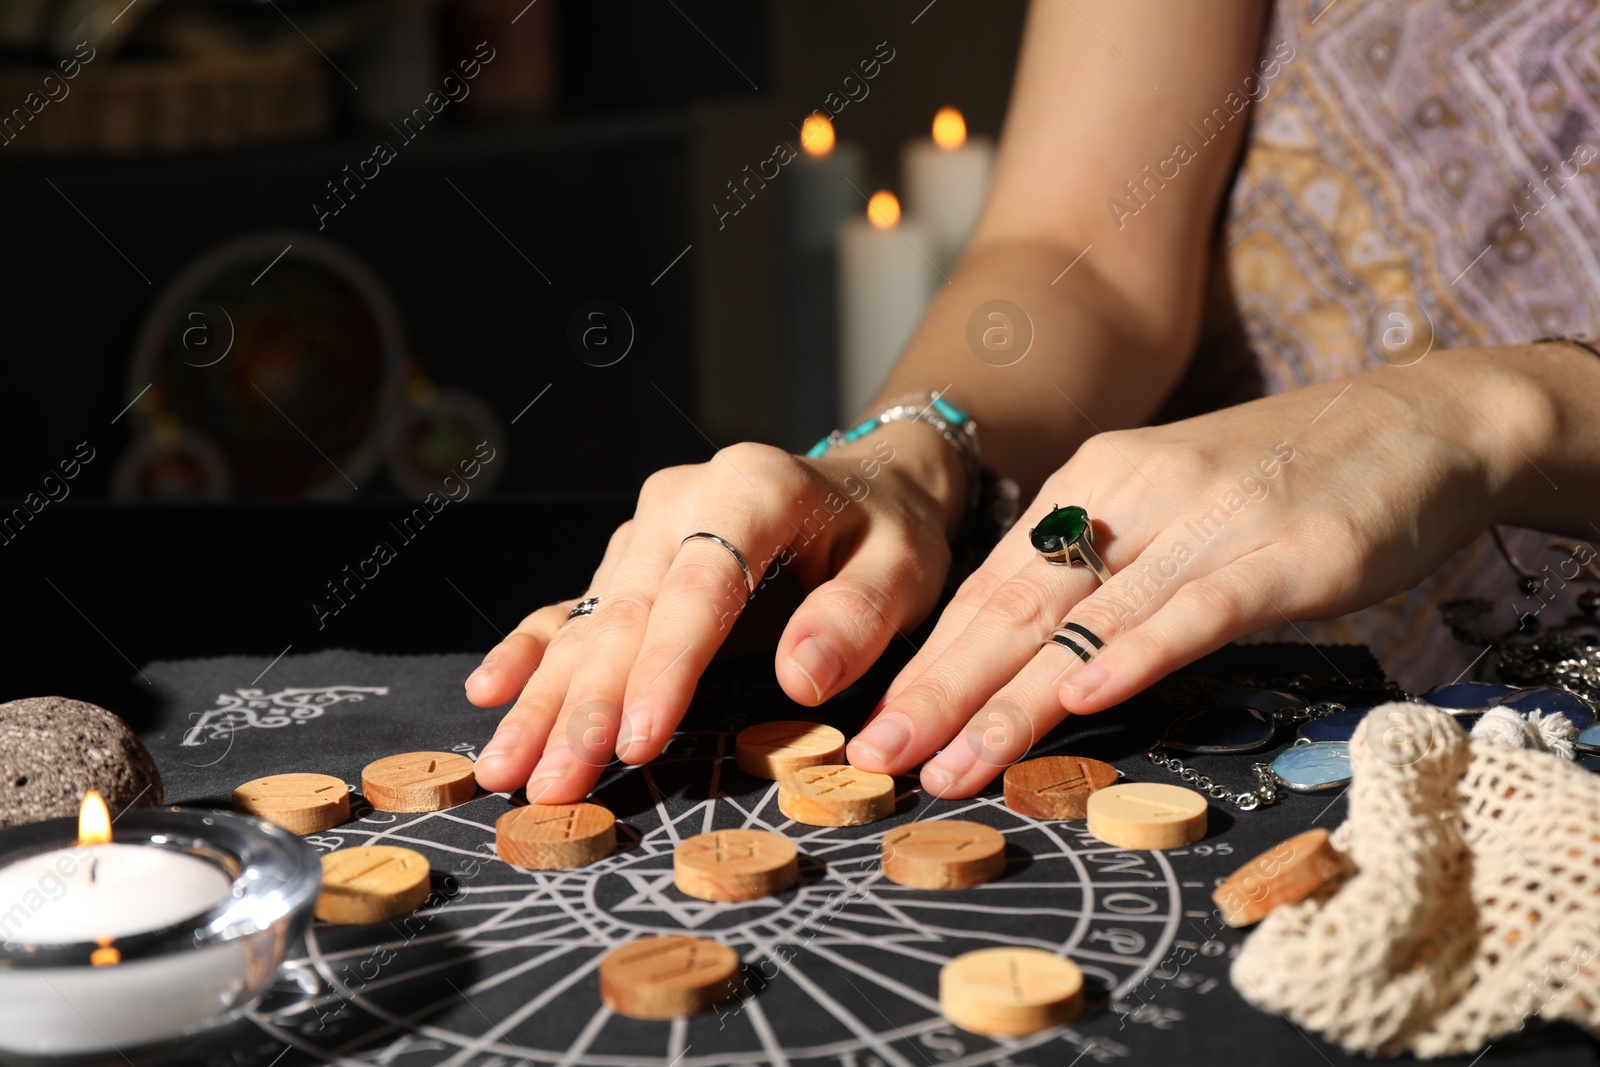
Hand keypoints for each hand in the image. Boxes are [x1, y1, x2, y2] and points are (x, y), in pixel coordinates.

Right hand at [464, 421, 965, 802]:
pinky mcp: (630, 561)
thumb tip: (801, 679)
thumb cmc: (888, 534)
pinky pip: (573, 609)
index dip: (665, 668)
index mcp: (751, 488)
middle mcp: (683, 502)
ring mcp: (646, 531)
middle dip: (583, 706)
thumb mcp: (906, 565)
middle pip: (625, 612)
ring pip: (588, 621)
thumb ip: (859, 616)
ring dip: (545, 699)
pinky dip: (531, 652)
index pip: (699, 587)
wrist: (867, 486)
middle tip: (548, 785)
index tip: (638, 743)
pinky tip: (490, 690)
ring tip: (504, 768)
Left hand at [846, 354, 1538, 797]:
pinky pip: (1193, 611)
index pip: (991, 586)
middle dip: (939, 690)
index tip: (875, 725)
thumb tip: (1026, 654)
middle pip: (1015, 607)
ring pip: (1086, 623)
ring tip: (949, 765)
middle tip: (876, 757)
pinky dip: (1135, 656)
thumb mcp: (1172, 505)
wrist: (1422, 420)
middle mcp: (1131, 494)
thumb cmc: (1287, 477)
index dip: (930, 659)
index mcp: (1094, 482)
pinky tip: (1082, 702)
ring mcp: (1206, 520)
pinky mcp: (1282, 550)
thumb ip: (1104, 567)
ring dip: (1009, 703)